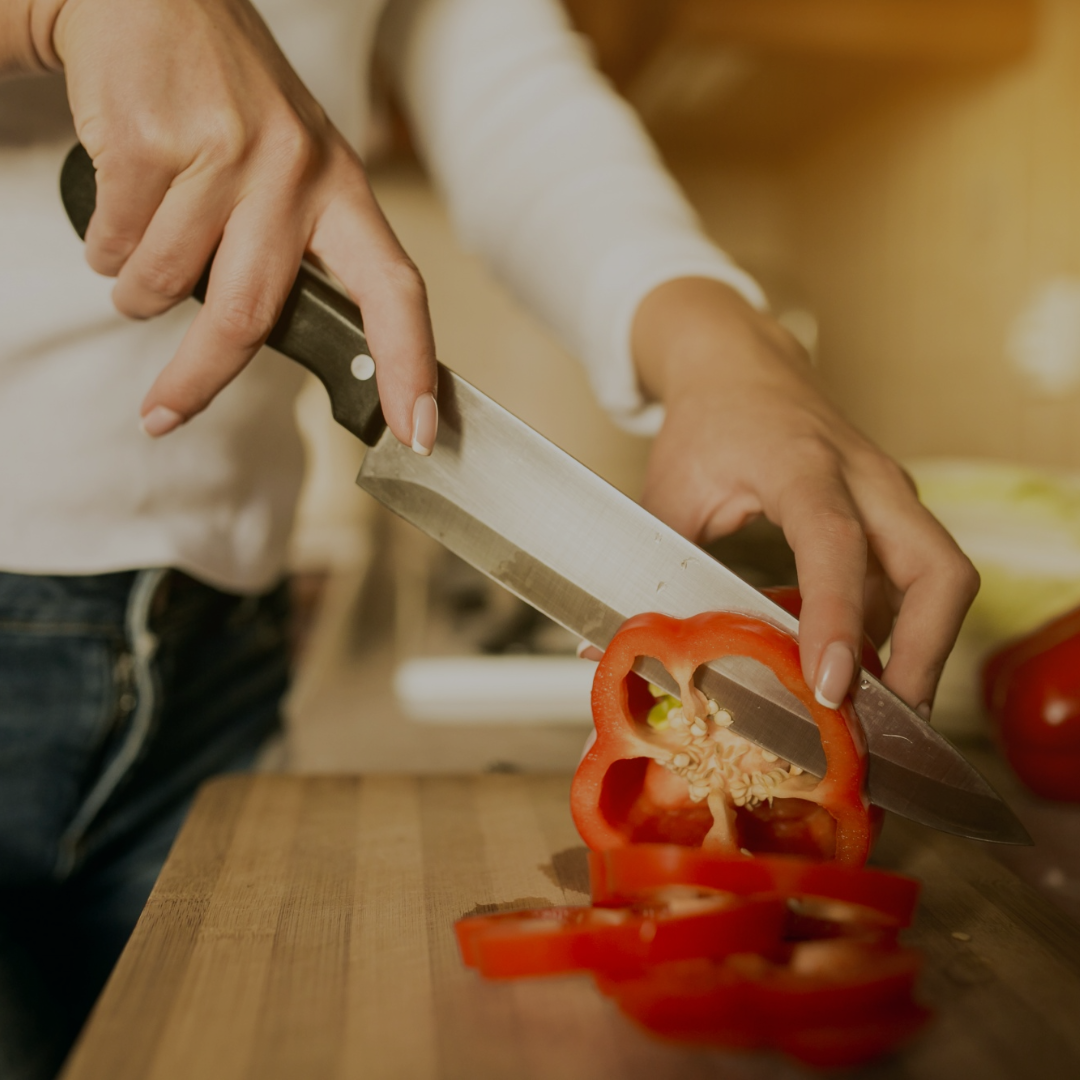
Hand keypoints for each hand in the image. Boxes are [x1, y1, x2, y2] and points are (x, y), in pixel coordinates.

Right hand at [37, 0, 437, 448]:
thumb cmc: (229, 103)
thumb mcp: (294, 169)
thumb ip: (304, 252)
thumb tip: (315, 353)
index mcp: (342, 188)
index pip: (396, 289)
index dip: (410, 366)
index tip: (416, 430)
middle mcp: (294, 172)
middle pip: (251, 316)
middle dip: (197, 380)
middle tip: (163, 414)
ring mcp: (224, 153)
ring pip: (167, 283)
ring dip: (137, 292)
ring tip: (139, 255)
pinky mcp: (153, 141)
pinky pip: (116, 243)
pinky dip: (103, 248)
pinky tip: (118, 209)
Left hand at [632, 277, 978, 718]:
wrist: (742, 364)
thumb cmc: (706, 423)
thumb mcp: (669, 492)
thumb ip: (653, 570)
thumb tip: (613, 650)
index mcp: (800, 463)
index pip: (836, 542)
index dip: (838, 616)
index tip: (831, 686)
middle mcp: (864, 475)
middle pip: (937, 568)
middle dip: (925, 653)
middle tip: (887, 719)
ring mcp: (889, 491)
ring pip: (943, 576)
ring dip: (923, 647)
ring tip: (879, 708)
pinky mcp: (894, 509)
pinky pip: (918, 577)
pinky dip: (902, 627)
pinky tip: (862, 664)